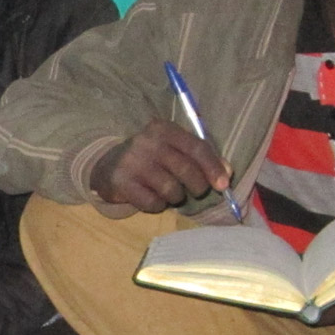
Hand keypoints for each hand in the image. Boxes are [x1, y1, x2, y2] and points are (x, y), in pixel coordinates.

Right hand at [88, 120, 230, 212]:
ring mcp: (132, 161)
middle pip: (186, 170)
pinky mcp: (121, 181)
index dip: (213, 167)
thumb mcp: (174, 151)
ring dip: (176, 197)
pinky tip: (153, 198)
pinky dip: (158, 205)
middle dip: (197, 186)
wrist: (107, 167)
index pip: (196, 147)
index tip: (222, 185)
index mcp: (164, 129)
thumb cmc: (150, 159)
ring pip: (171, 189)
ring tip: (170, 194)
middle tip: (195, 192)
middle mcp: (147, 142)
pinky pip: (153, 202)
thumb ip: (200, 159)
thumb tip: (227, 173)